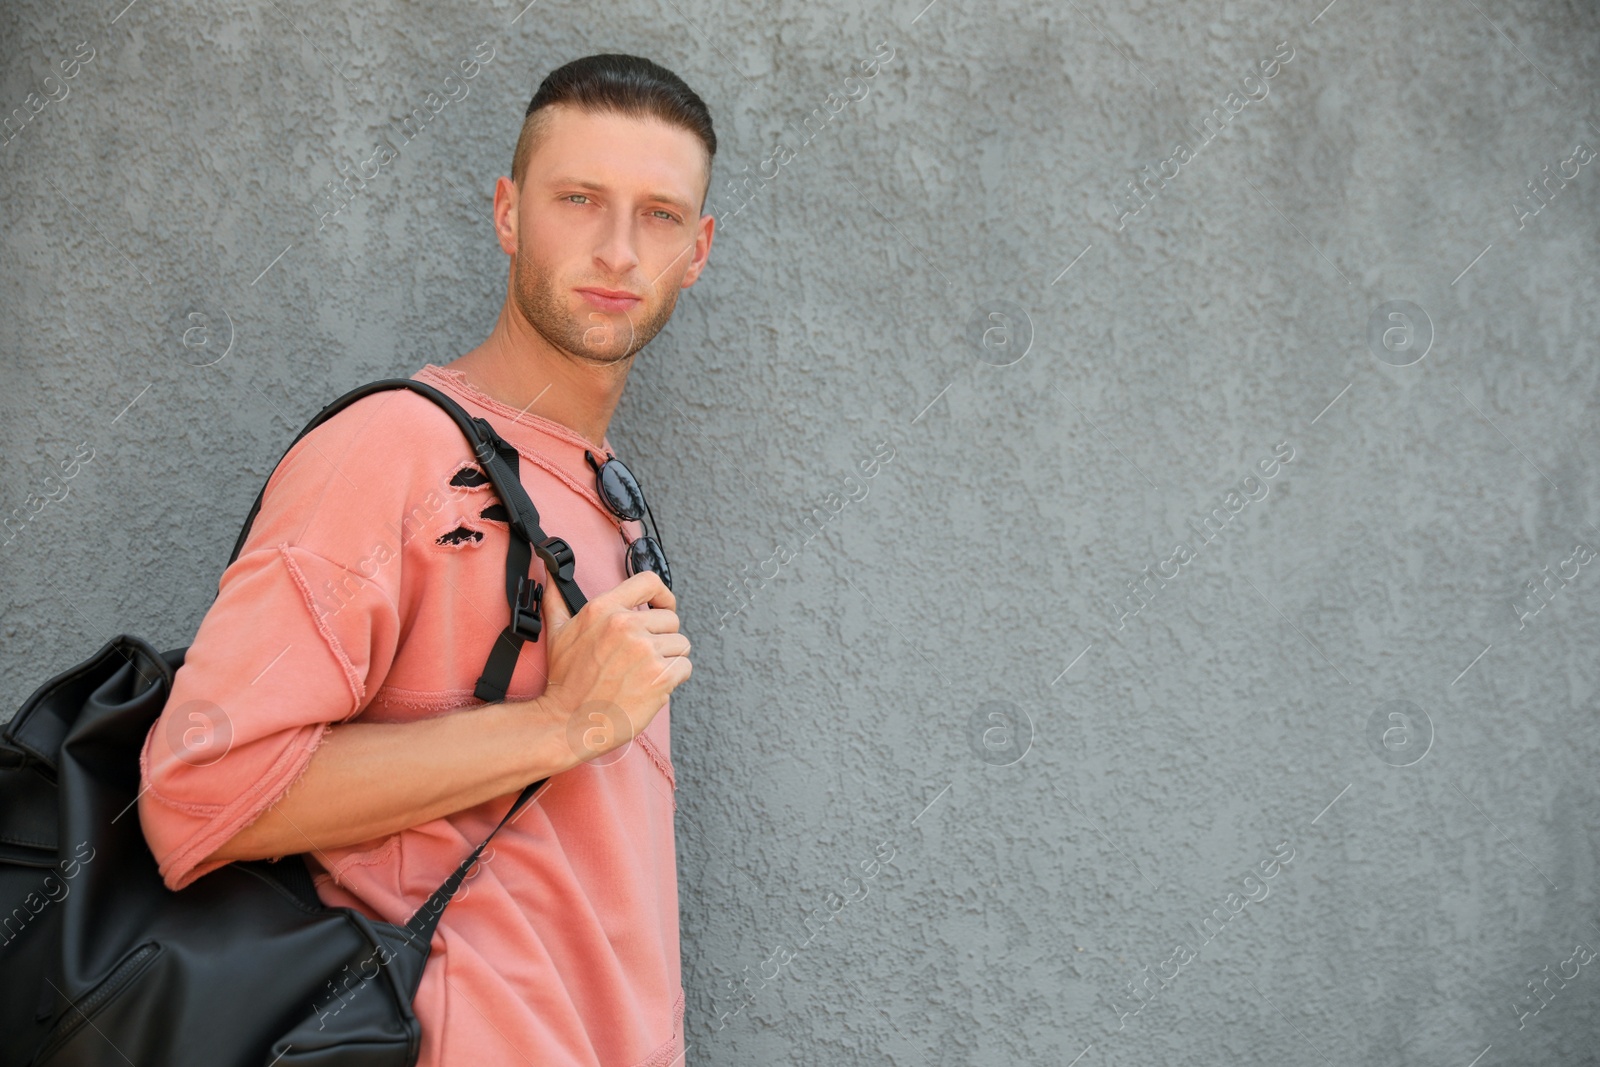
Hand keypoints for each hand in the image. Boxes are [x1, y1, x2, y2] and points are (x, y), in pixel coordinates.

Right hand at [536, 570, 690, 764]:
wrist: (568, 721)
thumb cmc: (565, 680)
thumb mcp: (557, 633)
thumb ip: (557, 600)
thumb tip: (549, 575)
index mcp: (604, 609)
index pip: (649, 582)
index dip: (663, 595)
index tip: (663, 607)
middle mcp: (626, 625)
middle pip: (671, 620)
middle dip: (662, 638)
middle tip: (641, 658)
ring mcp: (645, 650)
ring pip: (681, 645)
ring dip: (669, 660)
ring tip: (643, 674)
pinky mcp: (659, 676)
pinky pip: (684, 668)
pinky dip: (674, 679)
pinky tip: (650, 686)